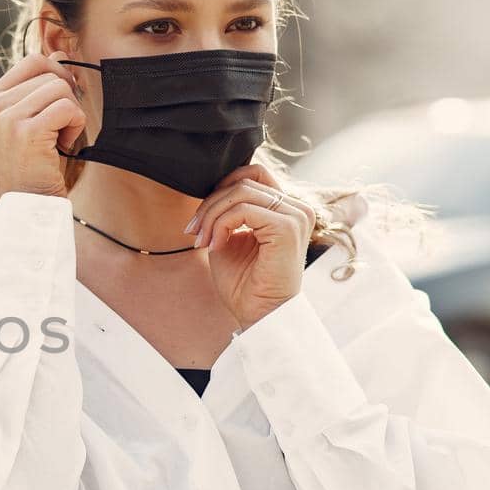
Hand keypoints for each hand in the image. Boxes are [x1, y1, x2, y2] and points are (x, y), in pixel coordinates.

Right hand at [0, 50, 88, 200]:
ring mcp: (7, 118)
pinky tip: (62, 146)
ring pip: (60, 88)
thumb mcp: (34, 119)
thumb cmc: (35, 164)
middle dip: (65, 98)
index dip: (57, 73)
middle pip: (50, 72)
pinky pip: (67, 107)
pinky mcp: (26, 132)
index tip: (61, 100)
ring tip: (58, 139)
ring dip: (71, 114)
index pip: (32, 61)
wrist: (28, 205)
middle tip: (58, 128)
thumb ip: (42, 87)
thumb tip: (59, 53)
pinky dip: (74, 126)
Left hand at [187, 164, 317, 330]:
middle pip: (242, 182)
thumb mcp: (229, 237)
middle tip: (193, 232)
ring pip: (240, 193)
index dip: (221, 187)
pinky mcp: (288, 227)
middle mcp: (296, 208)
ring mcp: (295, 215)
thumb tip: (210, 188)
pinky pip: (243, 210)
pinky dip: (220, 225)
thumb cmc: (244, 283)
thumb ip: (226, 211)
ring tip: (201, 241)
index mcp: (285, 208)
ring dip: (211, 216)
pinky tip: (214, 246)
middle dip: (209, 205)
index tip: (200, 218)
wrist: (258, 315)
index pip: (253, 174)